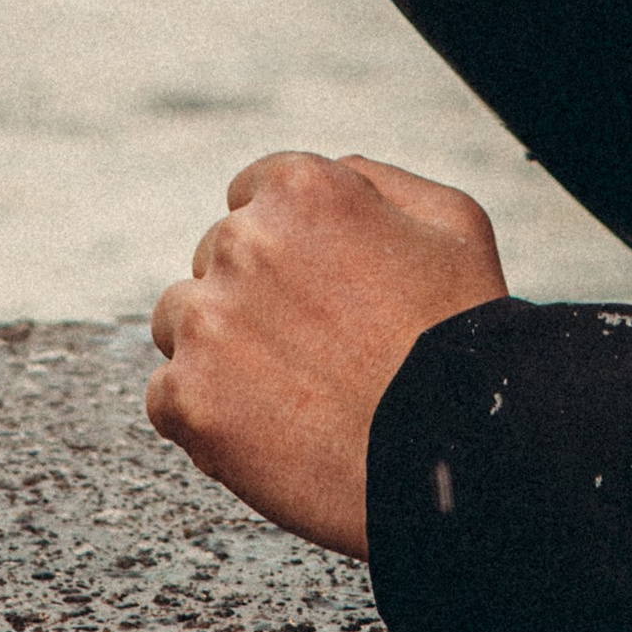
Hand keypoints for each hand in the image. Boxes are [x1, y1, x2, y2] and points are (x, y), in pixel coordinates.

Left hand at [147, 152, 508, 557]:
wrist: (459, 456)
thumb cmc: (464, 342)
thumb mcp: (452, 223)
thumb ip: (377, 182)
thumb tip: (331, 174)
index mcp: (301, 189)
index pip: (253, 198)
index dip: (287, 249)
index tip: (314, 293)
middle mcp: (242, 241)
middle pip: (215, 260)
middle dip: (253, 298)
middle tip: (313, 354)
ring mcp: (208, 319)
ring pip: (179, 321)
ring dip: (216, 351)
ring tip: (287, 396)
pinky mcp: (187, 396)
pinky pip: (167, 397)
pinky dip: (204, 417)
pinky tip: (265, 434)